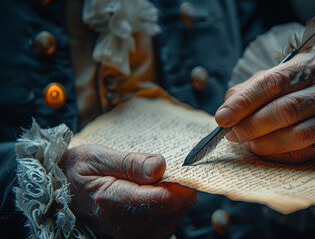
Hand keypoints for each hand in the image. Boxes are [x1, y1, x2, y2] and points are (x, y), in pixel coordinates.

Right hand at [59, 144, 196, 238]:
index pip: (168, 199)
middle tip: (158, 171)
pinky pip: (165, 226)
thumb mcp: (96, 158)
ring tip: (151, 183)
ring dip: (171, 198)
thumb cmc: (76, 172)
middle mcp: (127, 228)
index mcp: (116, 203)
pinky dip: (165, 209)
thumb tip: (160, 166)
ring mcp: (131, 237)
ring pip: (174, 218)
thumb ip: (130, 163)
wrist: (59, 193)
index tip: (177, 166)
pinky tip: (151, 197)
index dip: (180, 181)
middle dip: (176, 187)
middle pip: (175, 209)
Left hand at [215, 53, 314, 162]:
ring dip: (264, 143)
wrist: (313, 101)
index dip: (245, 102)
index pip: (272, 83)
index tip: (223, 118)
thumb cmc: (283, 90)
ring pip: (296, 134)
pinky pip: (303, 152)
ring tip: (247, 142)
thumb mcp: (263, 81)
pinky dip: (277, 154)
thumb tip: (225, 116)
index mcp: (307, 65)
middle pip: (285, 110)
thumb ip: (243, 95)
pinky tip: (263, 150)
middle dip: (252, 125)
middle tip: (233, 134)